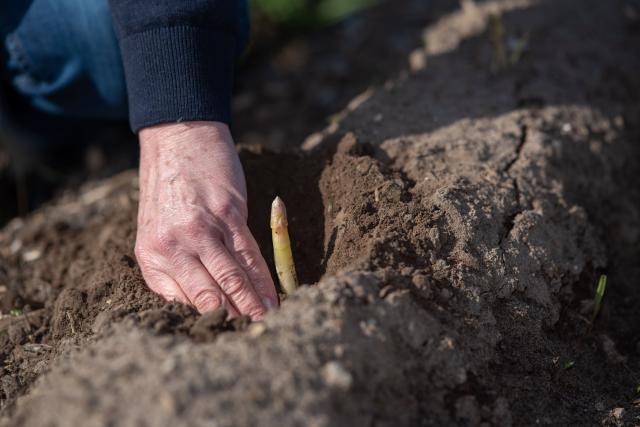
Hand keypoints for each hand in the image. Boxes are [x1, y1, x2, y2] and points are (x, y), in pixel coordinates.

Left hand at [135, 121, 277, 319]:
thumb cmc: (169, 191)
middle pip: (208, 296)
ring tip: (267, 324)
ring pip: (231, 279)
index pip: (182, 302)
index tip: (226, 333)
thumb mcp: (156, 231)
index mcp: (151, 257)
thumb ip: (174, 268)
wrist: (177, 140)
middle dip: (231, 320)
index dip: (207, 320)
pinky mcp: (227, 214)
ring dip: (252, 306)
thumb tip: (205, 302)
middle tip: (251, 338)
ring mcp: (201, 229)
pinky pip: (248, 255)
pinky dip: (262, 279)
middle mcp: (172, 246)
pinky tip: (271, 296)